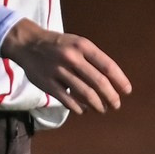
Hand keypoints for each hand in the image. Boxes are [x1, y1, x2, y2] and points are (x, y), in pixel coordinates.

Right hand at [1, 19, 131, 114]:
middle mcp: (72, 57)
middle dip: (111, 96)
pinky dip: (79, 108)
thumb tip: (113, 82)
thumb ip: (93, 59)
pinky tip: (83, 109)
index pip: (108, 66)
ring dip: (97, 105)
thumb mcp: (77, 43)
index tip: (127, 91)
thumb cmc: (58, 45)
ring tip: (102, 109)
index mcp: (83, 46)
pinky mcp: (47, 83)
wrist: (27, 43)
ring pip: (85, 93)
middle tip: (116, 104)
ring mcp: (58, 71)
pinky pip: (68, 100)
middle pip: (98, 82)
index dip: (120, 81)